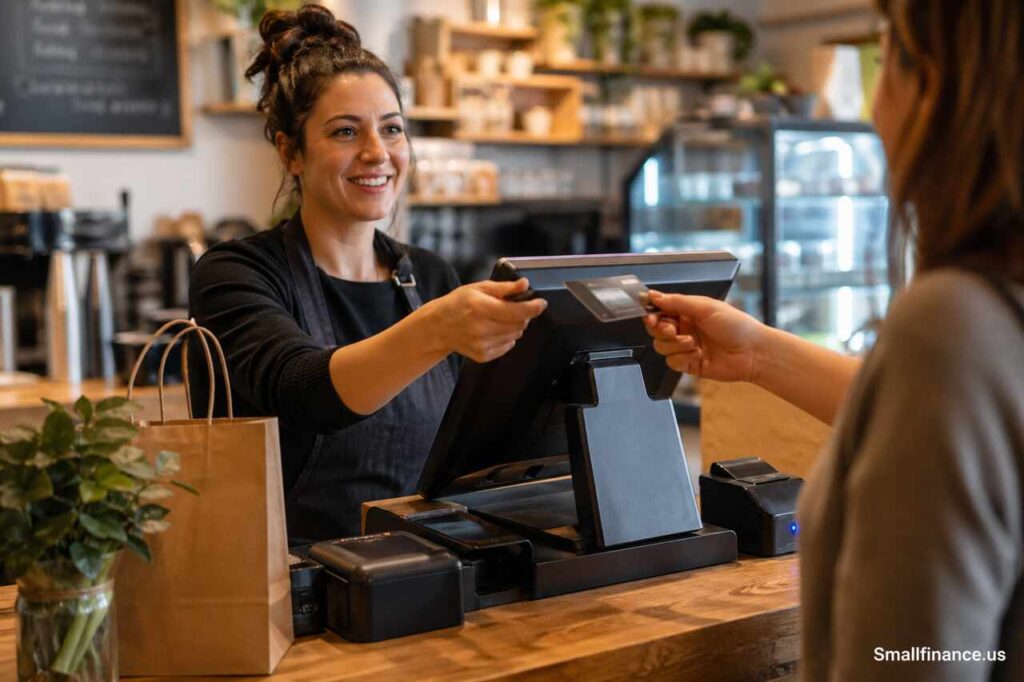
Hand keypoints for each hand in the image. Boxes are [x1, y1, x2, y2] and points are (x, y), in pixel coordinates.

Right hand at [426, 278, 546, 362]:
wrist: (438, 327)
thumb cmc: (457, 304)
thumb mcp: (478, 288)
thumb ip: (504, 288)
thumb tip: (524, 284)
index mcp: (481, 307)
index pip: (517, 311)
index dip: (533, 307)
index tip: (541, 303)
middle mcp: (481, 328)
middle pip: (519, 324)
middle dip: (522, 315)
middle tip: (511, 308)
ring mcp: (482, 344)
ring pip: (516, 335)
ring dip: (514, 326)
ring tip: (498, 319)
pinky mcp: (483, 355)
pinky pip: (508, 346)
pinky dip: (506, 337)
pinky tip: (492, 330)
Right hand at [642, 291, 764, 382]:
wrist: (753, 352)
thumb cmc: (737, 326)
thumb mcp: (706, 307)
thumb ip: (677, 301)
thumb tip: (654, 296)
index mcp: (687, 311)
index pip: (660, 311)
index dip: (652, 313)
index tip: (651, 316)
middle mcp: (684, 328)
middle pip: (656, 330)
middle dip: (661, 330)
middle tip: (672, 330)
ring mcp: (685, 347)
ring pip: (661, 346)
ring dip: (675, 344)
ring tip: (692, 342)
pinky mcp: (688, 364)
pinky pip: (671, 362)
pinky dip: (682, 358)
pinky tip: (698, 354)